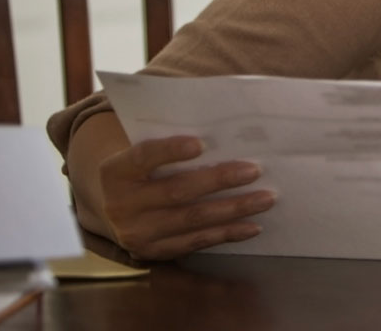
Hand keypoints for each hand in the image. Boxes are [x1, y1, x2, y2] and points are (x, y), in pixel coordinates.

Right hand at [97, 136, 275, 259]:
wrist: (115, 209)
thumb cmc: (143, 170)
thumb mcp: (142, 153)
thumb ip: (168, 142)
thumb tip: (219, 128)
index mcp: (116, 172)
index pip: (143, 157)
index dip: (170, 150)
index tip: (201, 143)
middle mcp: (121, 205)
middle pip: (177, 191)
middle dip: (219, 181)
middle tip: (254, 171)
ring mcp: (137, 233)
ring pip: (192, 220)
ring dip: (233, 210)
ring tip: (265, 199)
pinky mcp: (154, 252)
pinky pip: (196, 242)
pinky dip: (226, 234)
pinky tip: (251, 226)